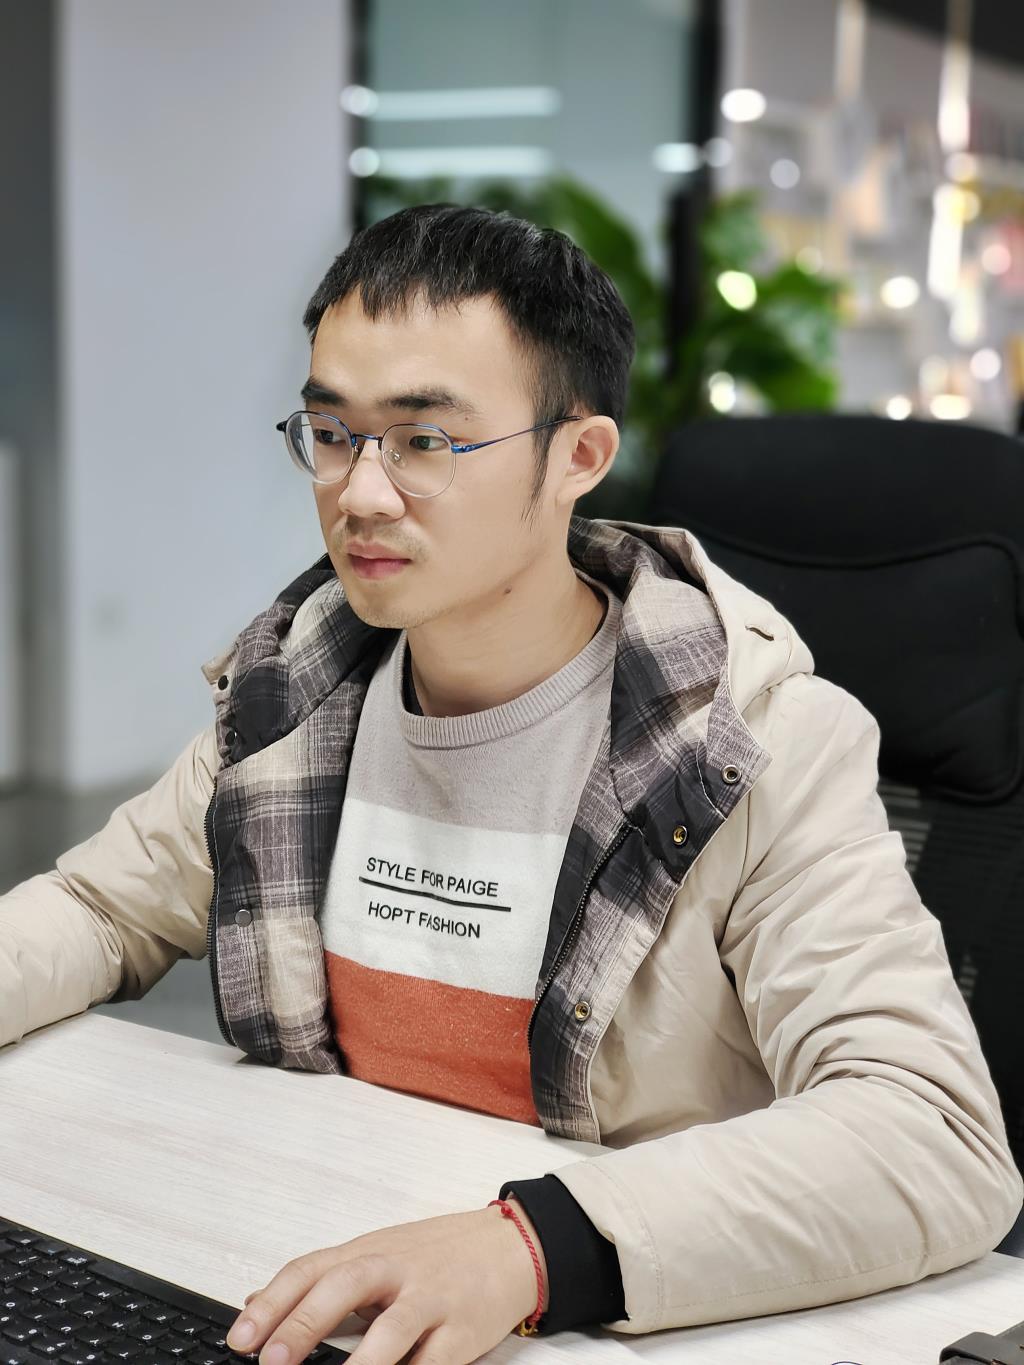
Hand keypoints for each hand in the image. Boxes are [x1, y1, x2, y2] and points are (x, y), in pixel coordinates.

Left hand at [225, 1198, 548, 1364]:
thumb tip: (253, 1303)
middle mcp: (397, 1269)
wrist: (512, 1245)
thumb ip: (322, 1278)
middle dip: (305, 1323)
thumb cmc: (439, 1254)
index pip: (311, 1269)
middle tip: (273, 1361)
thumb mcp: (378, 1252)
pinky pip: (435, 1363)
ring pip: (394, 1329)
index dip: (273, 1303)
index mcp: (369, 1251)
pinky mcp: (464, 1332)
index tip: (240, 1339)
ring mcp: (432, 1300)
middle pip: (345, 1285)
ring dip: (361, 1364)